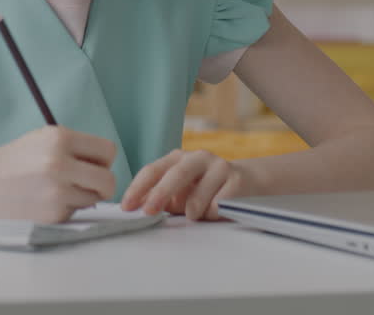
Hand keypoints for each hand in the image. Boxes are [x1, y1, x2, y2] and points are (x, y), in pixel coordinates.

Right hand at [0, 126, 116, 222]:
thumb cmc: (16, 161)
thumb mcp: (43, 140)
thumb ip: (75, 147)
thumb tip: (108, 164)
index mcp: (60, 138)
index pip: (108, 150)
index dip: (104, 160)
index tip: (93, 165)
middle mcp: (60, 163)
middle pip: (109, 180)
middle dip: (103, 186)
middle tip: (89, 186)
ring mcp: (56, 191)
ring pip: (93, 199)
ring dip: (81, 198)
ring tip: (56, 191)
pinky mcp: (52, 214)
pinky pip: (75, 213)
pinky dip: (65, 209)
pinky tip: (44, 202)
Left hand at [120, 149, 248, 220]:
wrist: (246, 183)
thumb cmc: (205, 190)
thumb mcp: (180, 193)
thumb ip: (160, 198)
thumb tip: (135, 209)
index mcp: (178, 158)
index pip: (153, 170)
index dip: (138, 188)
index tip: (127, 207)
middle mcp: (198, 158)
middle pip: (175, 174)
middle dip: (159, 194)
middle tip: (148, 212)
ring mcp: (219, 167)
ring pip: (197, 197)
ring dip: (192, 213)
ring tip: (195, 215)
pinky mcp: (237, 180)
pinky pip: (218, 207)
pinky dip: (212, 215)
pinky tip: (217, 212)